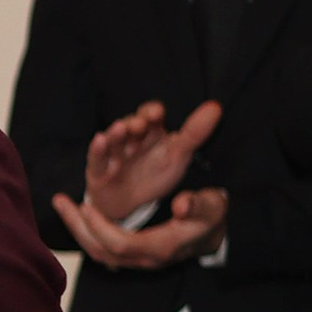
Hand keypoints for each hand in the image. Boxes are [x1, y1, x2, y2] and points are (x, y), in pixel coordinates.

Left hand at [53, 182, 226, 270]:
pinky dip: (88, 231)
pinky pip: (103, 247)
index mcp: (160, 247)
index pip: (119, 244)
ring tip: (63, 204)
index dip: (100, 227)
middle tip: (60, 201)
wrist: (216, 235)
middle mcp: (144, 258)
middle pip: (101, 251)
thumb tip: (181, 204)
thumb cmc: (212, 218)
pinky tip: (78, 213)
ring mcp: (137, 258)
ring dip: (78, 229)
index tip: (85, 205)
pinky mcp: (133, 253)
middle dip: (77, 228)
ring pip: (99, 252)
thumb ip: (198, 205)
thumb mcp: (212, 207)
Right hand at [79, 96, 221, 225]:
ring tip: (120, 129)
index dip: (152, 112)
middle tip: (140, 124)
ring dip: (115, 132)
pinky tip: (99, 140)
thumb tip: (215, 107)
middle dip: (134, 123)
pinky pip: (96, 158)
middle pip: (130, 125)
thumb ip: (195, 133)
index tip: (157, 114)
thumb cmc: (155, 175)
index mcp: (150, 132)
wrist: (131, 204)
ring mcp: (113, 153)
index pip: (150, 115)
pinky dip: (97, 149)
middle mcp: (130, 138)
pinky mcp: (98, 171)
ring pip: (113, 139)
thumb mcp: (178, 155)